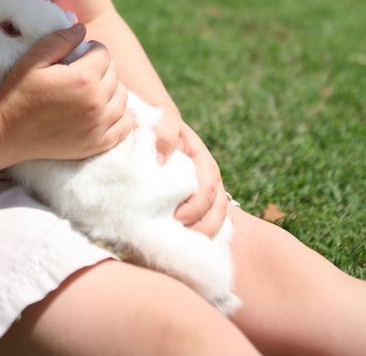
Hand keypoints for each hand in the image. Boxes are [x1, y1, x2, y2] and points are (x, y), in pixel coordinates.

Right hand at [0, 24, 134, 162]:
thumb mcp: (34, 59)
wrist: (6, 132)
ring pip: (122, 98)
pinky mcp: (96, 144)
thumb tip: (82, 28)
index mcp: (82, 78)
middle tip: (86, 68)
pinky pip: (125, 126)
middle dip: (103, 67)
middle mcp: (95, 102)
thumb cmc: (18, 92)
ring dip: (113, 88)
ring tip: (96, 87)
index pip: (103, 54)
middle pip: (115, 74)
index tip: (82, 52)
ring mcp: (98, 126)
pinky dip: (124, 115)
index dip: (93, 49)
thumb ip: (60, 39)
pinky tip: (113, 109)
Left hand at [153, 107, 228, 237]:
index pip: (209, 187)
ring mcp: (199, 191)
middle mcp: (205, 178)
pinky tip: (182, 246)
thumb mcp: (162, 118)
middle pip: (217, 208)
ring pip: (214, 218)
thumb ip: (165, 130)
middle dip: (204, 227)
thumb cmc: (155, 121)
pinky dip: (196, 235)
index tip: (177, 218)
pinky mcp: (188, 203)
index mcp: (202, 160)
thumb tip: (162, 159)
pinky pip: (201, 222)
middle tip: (181, 238)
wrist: (148, 124)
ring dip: (203, 234)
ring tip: (183, 245)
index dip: (197, 205)